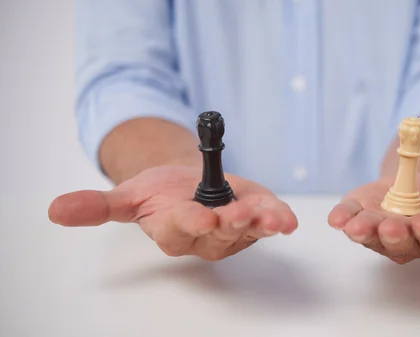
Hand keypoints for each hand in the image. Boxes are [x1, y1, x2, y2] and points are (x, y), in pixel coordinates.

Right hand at [48, 165, 297, 259]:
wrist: (189, 183)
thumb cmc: (160, 192)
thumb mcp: (128, 195)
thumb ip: (98, 206)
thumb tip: (56, 211)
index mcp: (174, 230)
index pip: (182, 231)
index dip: (192, 224)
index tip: (202, 218)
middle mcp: (206, 237)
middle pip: (220, 235)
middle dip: (231, 224)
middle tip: (239, 214)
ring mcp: (234, 230)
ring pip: (249, 230)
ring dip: (262, 223)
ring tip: (273, 218)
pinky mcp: (255, 217)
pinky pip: (269, 221)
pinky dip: (280, 219)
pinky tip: (289, 221)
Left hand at [328, 171, 419, 263]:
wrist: (419, 181)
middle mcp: (406, 240)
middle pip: (399, 243)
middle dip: (394, 236)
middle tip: (390, 227)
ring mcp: (379, 230)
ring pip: (370, 235)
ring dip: (363, 230)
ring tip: (355, 225)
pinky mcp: (359, 214)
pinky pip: (348, 218)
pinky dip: (340, 217)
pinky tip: (335, 217)